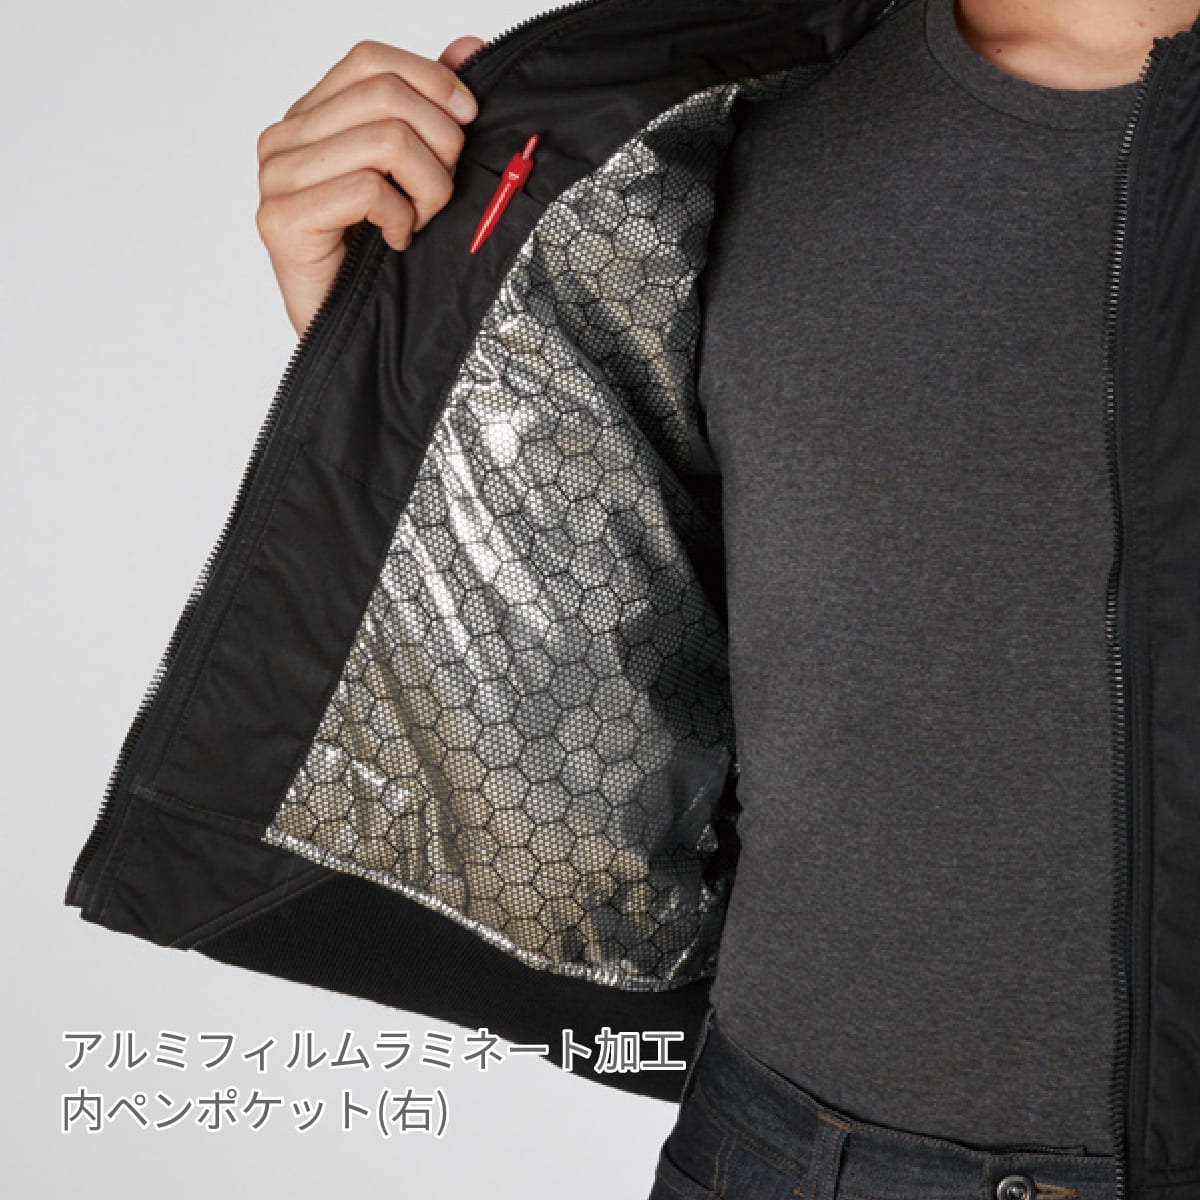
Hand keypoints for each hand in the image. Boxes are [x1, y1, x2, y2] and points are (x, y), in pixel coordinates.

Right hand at [255, 36, 485, 337]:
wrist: (353, 338)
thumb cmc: (383, 261)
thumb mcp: (418, 176)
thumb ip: (432, 110)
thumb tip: (468, 48)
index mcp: (313, 117)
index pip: (371, 60)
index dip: (431, 80)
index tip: (468, 118)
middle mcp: (286, 139)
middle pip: (384, 96)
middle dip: (439, 143)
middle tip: (443, 191)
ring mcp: (277, 178)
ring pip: (384, 140)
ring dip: (427, 187)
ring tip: (420, 220)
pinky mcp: (281, 219)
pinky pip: (367, 188)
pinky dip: (400, 218)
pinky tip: (396, 241)